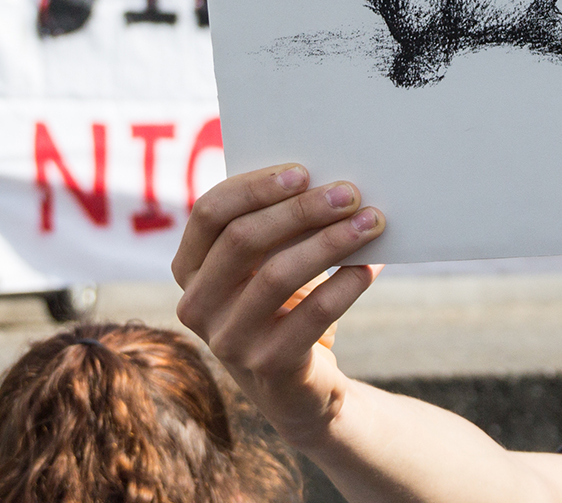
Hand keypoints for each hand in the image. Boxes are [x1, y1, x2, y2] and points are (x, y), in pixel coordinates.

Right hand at [172, 165, 385, 448]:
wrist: (300, 389)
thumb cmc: (286, 305)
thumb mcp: (267, 265)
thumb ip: (278, 227)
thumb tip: (332, 182)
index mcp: (189, 268)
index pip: (209, 214)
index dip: (254, 187)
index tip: (303, 171)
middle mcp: (196, 305)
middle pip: (244, 239)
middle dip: (301, 210)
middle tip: (350, 193)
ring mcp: (227, 341)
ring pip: (278, 274)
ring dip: (331, 242)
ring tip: (372, 222)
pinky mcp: (267, 367)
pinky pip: (312, 315)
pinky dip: (345, 284)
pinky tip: (370, 267)